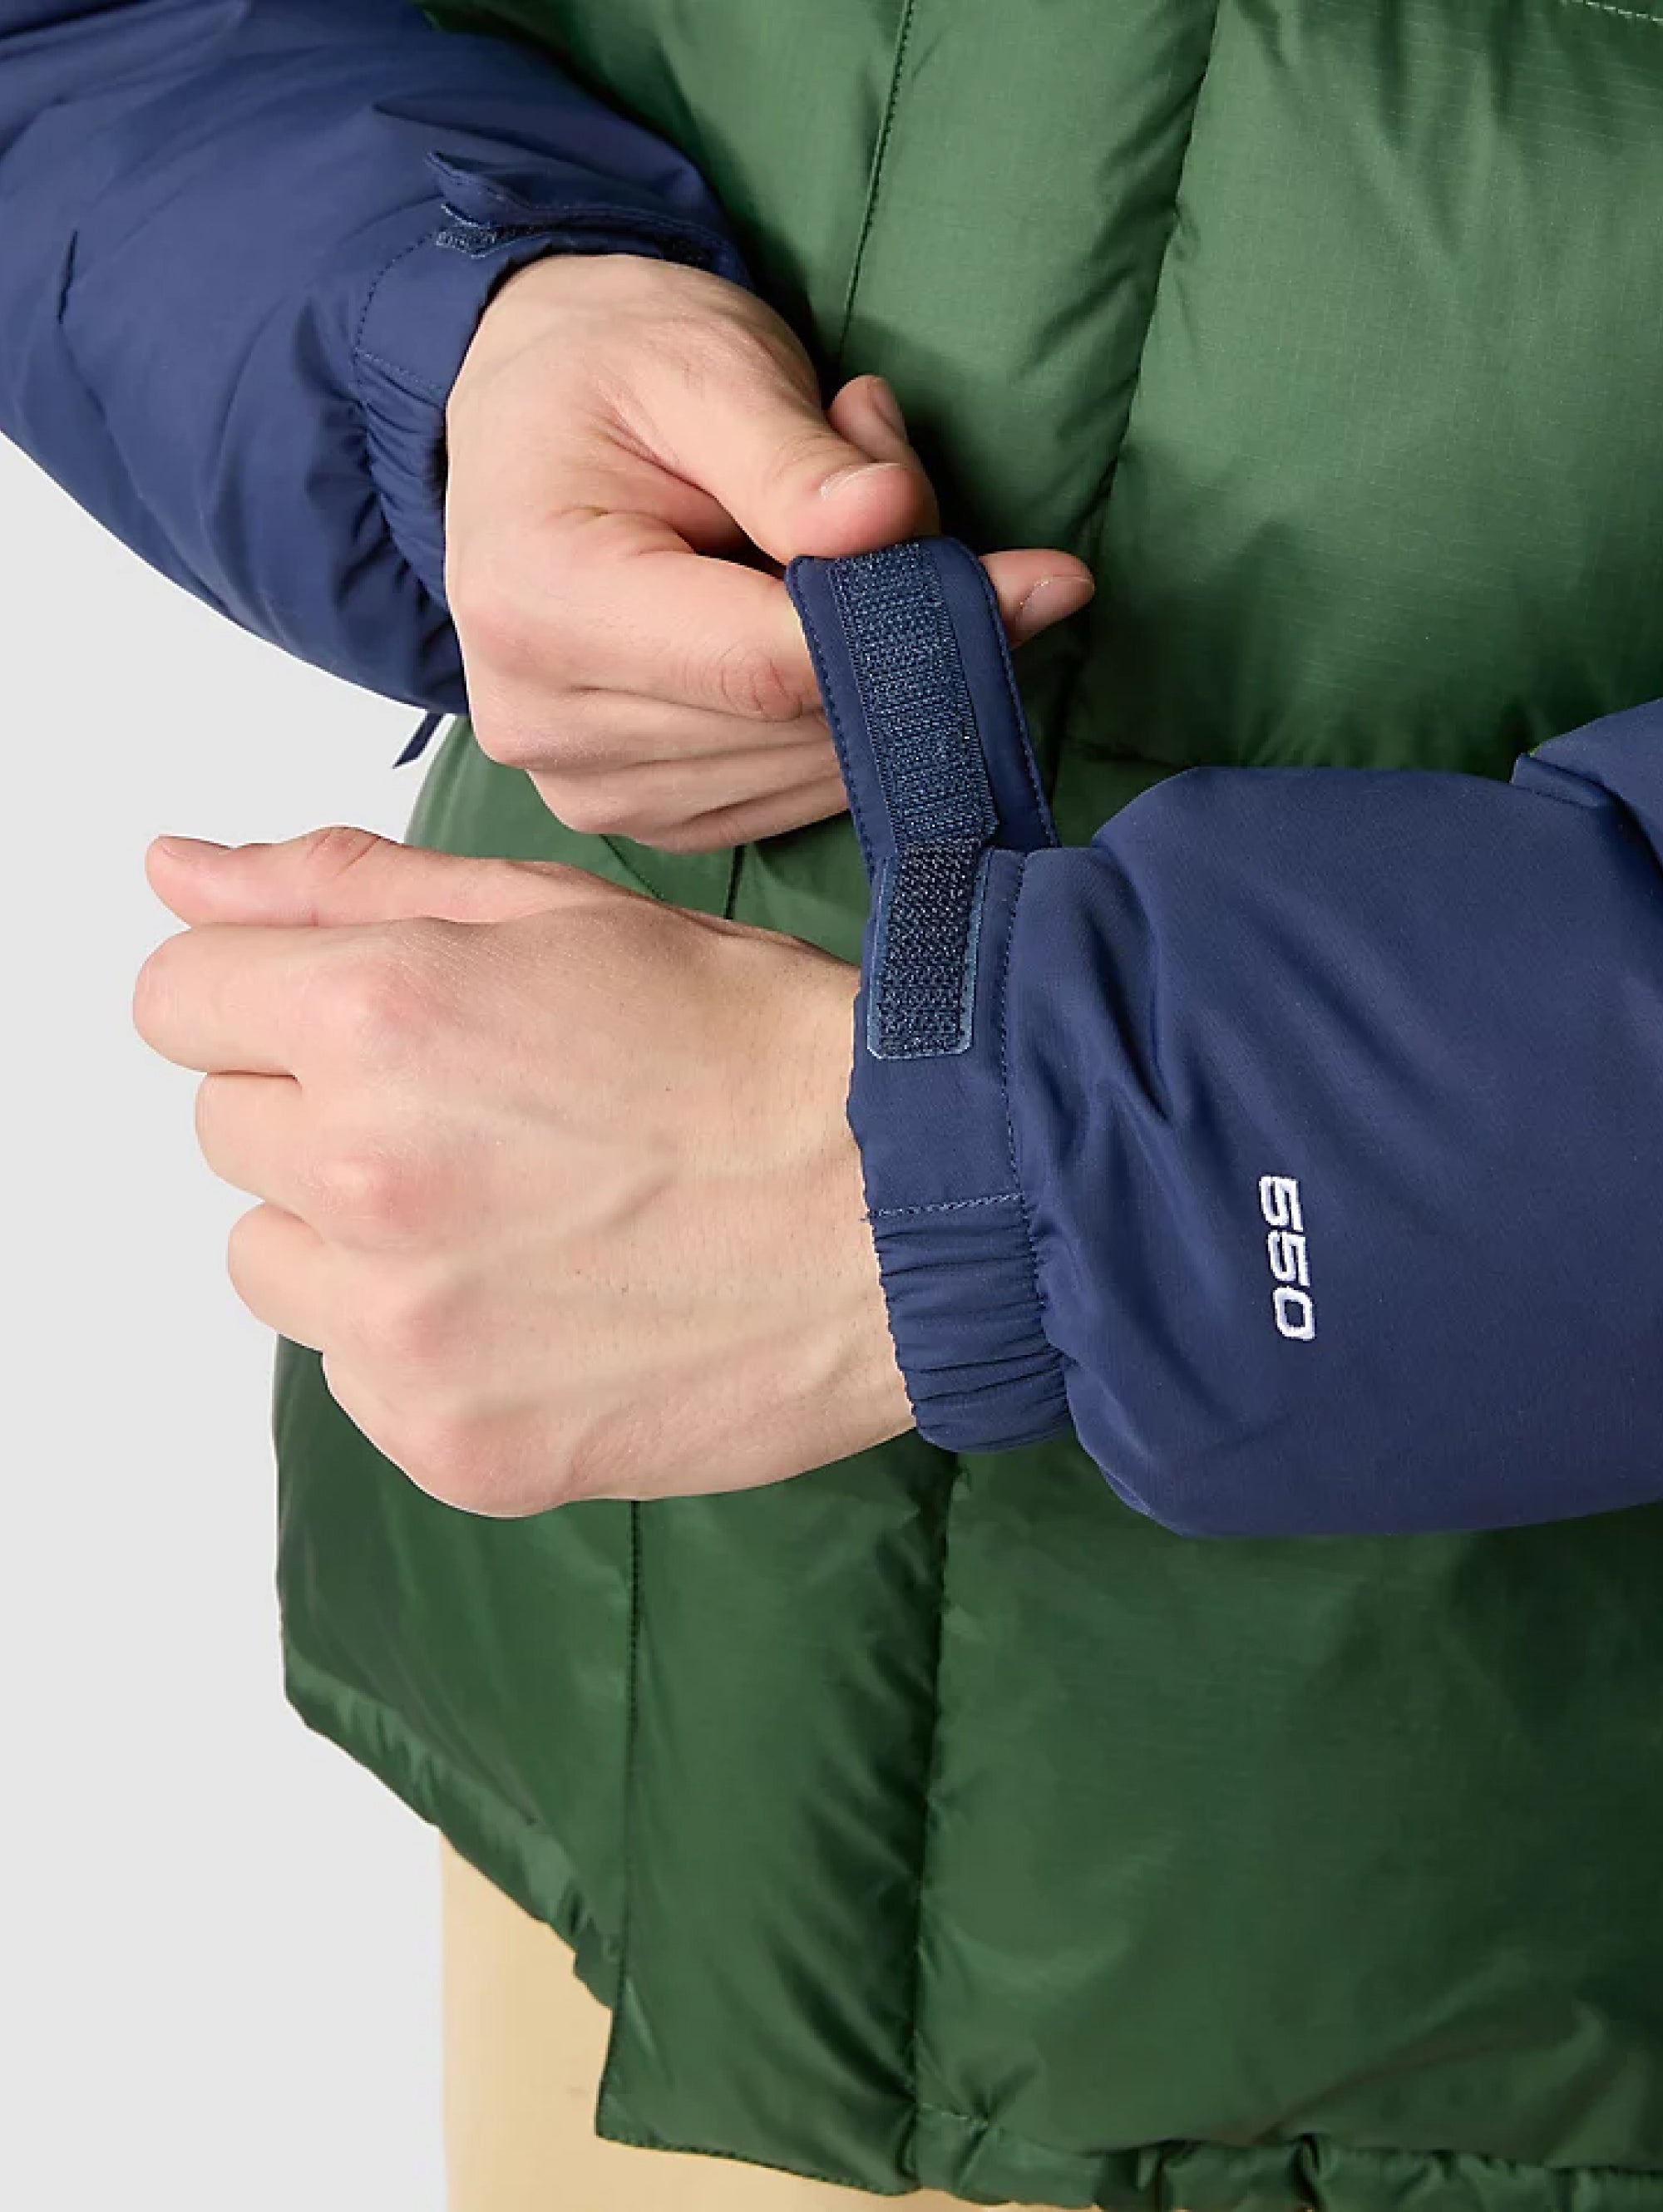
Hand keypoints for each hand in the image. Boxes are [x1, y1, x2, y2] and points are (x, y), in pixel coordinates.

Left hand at [133, 827, 913, 1514]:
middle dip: (322, 1108)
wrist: (911, 1211)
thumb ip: (335, 887)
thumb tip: (172, 874)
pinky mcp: (451, 1443)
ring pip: (270, 1262)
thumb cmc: (754, 1048)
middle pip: (225, 1131)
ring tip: (511, 1214)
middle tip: (484, 1114)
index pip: (175, 1001)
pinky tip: (544, 1304)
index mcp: (379, 1017)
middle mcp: (367, 1177)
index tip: (355, 1018)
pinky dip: (420, 1341)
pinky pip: (352, 1375)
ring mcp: (406, 1329)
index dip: (265, 997)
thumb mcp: (554, 914)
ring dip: (351, 1232)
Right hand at [445, 252, 1093, 848]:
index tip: (1039, 583)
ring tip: (847, 541)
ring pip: (814, 772)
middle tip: (926, 512)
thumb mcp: (703, 364)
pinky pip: (795, 796)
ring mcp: (590, 787)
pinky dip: (853, 721)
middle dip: (908, 639)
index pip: (763, 667)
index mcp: (537, 603)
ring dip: (886, 678)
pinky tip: (826, 627)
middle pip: (797, 727)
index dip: (914, 632)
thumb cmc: (611, 371)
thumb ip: (795, 458)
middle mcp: (545, 721)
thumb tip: (893, 523)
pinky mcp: (644, 815)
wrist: (526, 416)